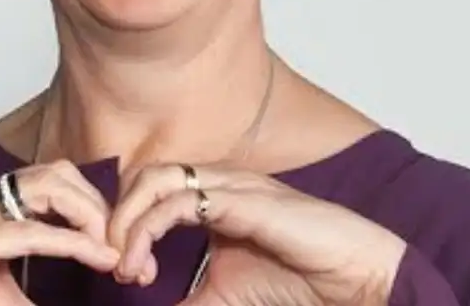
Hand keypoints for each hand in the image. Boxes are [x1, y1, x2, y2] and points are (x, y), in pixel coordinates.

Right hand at [0, 160, 119, 305]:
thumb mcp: (0, 295)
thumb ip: (36, 289)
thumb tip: (82, 294)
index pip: (53, 180)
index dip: (91, 202)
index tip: (115, 239)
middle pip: (56, 173)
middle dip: (96, 203)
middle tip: (119, 243)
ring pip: (45, 188)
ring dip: (87, 215)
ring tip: (108, 250)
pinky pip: (26, 232)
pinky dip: (67, 243)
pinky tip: (92, 257)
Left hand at [108, 162, 406, 305]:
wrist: (355, 282)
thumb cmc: (298, 282)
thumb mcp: (224, 295)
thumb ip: (188, 298)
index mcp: (213, 195)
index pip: (151, 188)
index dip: (126, 222)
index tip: (124, 271)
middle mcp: (218, 182)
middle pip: (146, 176)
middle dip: (118, 215)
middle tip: (114, 263)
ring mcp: (232, 185)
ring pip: (157, 180)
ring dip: (128, 221)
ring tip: (124, 265)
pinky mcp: (245, 199)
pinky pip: (183, 201)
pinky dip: (150, 228)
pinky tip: (143, 264)